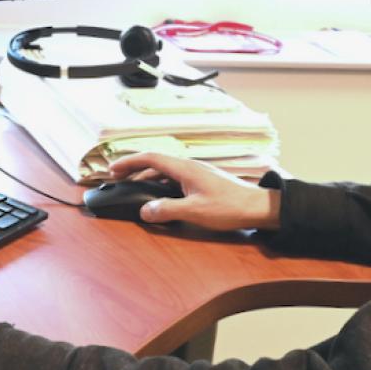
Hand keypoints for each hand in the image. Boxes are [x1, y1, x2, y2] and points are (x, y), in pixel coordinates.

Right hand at [107, 152, 279, 229]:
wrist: (258, 207)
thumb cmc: (230, 207)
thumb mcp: (195, 211)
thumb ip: (167, 210)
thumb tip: (145, 211)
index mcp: (185, 169)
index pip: (150, 158)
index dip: (128, 162)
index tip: (112, 169)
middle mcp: (189, 167)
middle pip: (155, 163)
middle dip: (133, 168)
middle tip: (117, 177)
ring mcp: (196, 173)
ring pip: (165, 171)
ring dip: (147, 177)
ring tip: (133, 186)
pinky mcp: (202, 182)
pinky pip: (174, 178)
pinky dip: (160, 183)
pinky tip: (159, 195)